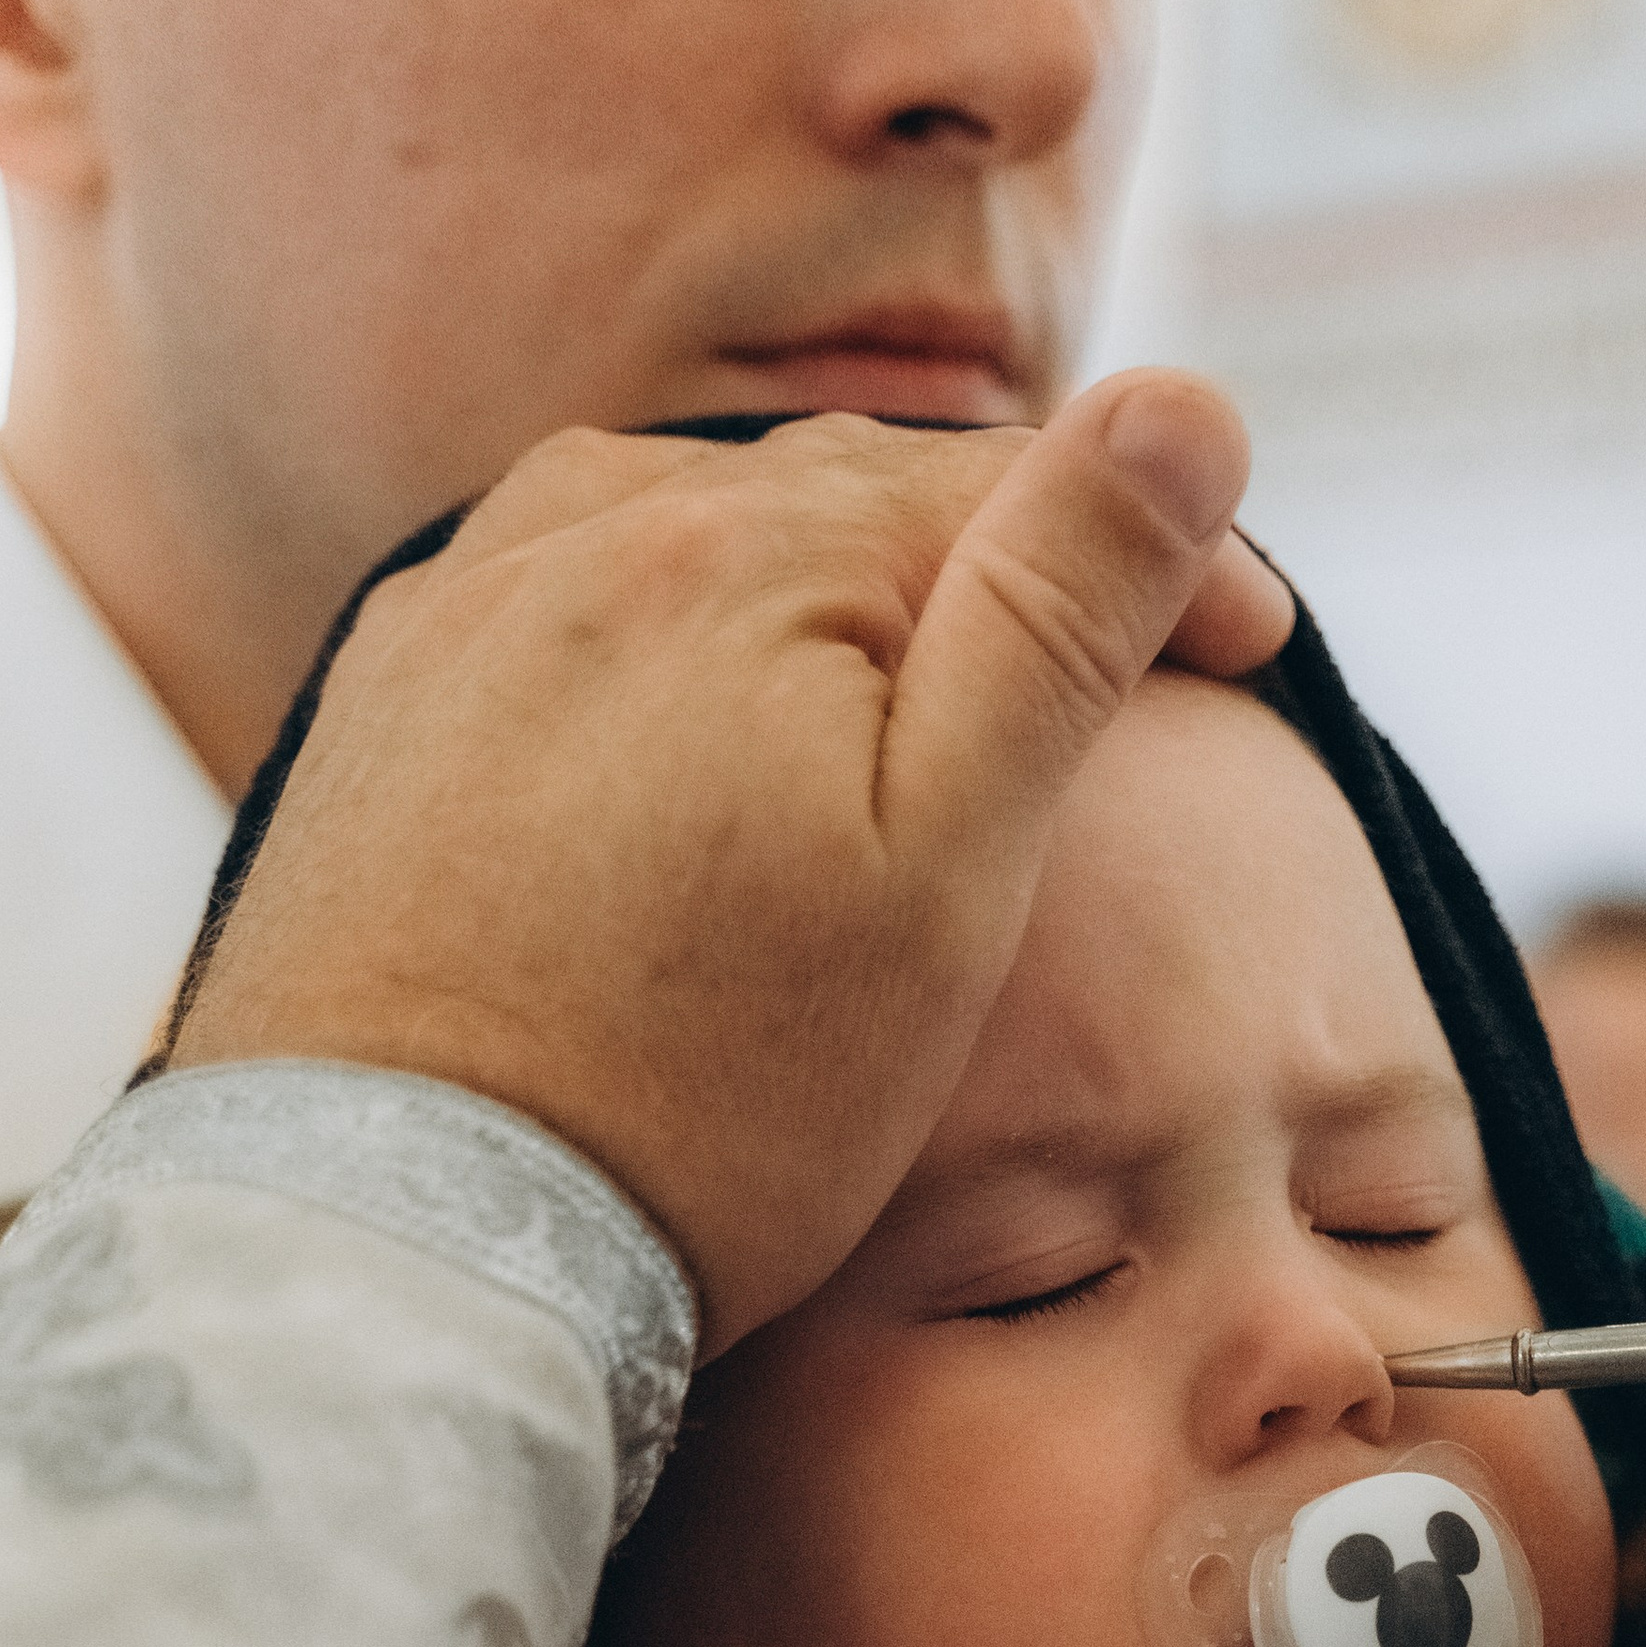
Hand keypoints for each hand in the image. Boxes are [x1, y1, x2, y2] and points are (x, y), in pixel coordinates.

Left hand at [169, 380, 1293, 1356]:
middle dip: (995, 562)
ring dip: (826, 583)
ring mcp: (462, 615)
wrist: (409, 1243)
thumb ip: (1059, 619)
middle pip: (848, 502)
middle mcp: (584, 534)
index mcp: (751, 557)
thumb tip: (1183, 403)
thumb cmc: (710, 1096)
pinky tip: (708, 727)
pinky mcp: (385, 712)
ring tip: (912, 681)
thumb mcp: (944, 869)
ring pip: (699, 538)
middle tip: (1116, 665)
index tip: (1260, 651)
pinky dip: (676, 640)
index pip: (1007, 492)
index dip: (1163, 560)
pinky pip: (568, 612)